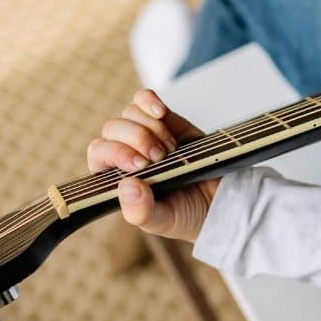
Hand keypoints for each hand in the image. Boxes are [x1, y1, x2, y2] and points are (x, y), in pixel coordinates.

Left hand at [87, 89, 218, 242]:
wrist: (221, 197)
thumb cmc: (188, 213)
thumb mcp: (164, 222)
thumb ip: (141, 212)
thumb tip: (125, 186)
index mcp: (116, 179)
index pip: (99, 154)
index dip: (117, 154)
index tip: (142, 164)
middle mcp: (127, 153)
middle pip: (112, 129)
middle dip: (137, 139)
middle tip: (161, 156)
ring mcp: (144, 134)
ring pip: (129, 113)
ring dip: (150, 127)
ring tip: (171, 148)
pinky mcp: (164, 119)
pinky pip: (143, 99)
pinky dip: (149, 102)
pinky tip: (162, 114)